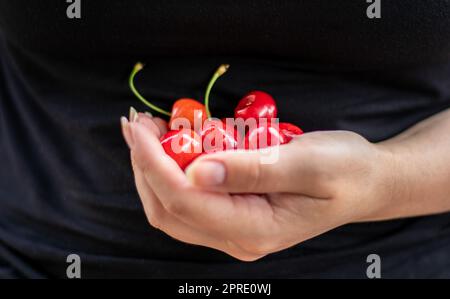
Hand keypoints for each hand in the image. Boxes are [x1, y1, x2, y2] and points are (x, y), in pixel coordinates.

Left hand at [121, 113, 393, 260]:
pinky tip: (174, 143)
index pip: (185, 201)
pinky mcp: (234, 215)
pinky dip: (173, 171)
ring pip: (173, 207)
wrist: (366, 183)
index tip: (139, 127)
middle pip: (169, 209)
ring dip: (153, 168)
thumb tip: (196, 171)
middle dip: (144, 165)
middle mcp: (238, 237)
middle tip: (137, 123)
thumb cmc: (346, 171)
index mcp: (255, 228)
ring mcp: (234, 230)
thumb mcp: (308, 163)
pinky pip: (190, 199)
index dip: (153, 163)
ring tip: (150, 129)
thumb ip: (253, 170)